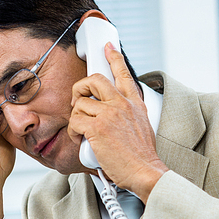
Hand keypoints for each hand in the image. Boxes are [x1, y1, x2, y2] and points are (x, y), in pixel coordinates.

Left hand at [68, 43, 167, 200]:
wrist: (145, 171)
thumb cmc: (142, 156)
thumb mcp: (142, 126)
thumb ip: (129, 115)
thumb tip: (112, 115)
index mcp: (135, 103)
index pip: (123, 74)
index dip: (114, 57)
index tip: (108, 47)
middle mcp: (123, 104)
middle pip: (94, 79)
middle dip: (80, 88)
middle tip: (78, 101)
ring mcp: (110, 114)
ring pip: (80, 103)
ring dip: (76, 119)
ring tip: (82, 132)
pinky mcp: (98, 127)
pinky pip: (75, 121)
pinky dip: (73, 132)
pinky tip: (80, 139)